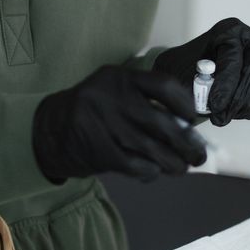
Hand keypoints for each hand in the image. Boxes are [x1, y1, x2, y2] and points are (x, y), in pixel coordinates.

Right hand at [31, 65, 207, 182]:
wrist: (51, 130)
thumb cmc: (95, 111)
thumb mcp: (114, 90)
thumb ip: (144, 99)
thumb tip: (188, 126)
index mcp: (120, 77)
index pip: (164, 86)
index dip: (186, 105)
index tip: (192, 120)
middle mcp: (113, 97)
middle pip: (163, 123)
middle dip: (187, 143)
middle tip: (199, 155)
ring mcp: (105, 125)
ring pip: (153, 148)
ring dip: (174, 163)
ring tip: (182, 168)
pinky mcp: (100, 151)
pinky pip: (137, 165)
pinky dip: (151, 171)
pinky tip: (154, 171)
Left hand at [152, 17, 249, 125]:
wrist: (189, 69)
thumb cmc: (184, 68)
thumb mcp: (181, 73)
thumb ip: (192, 88)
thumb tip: (201, 106)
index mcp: (227, 31)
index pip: (232, 58)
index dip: (225, 85)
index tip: (214, 106)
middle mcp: (249, 40)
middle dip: (236, 99)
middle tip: (220, 118)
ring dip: (246, 105)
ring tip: (224, 117)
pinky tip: (234, 114)